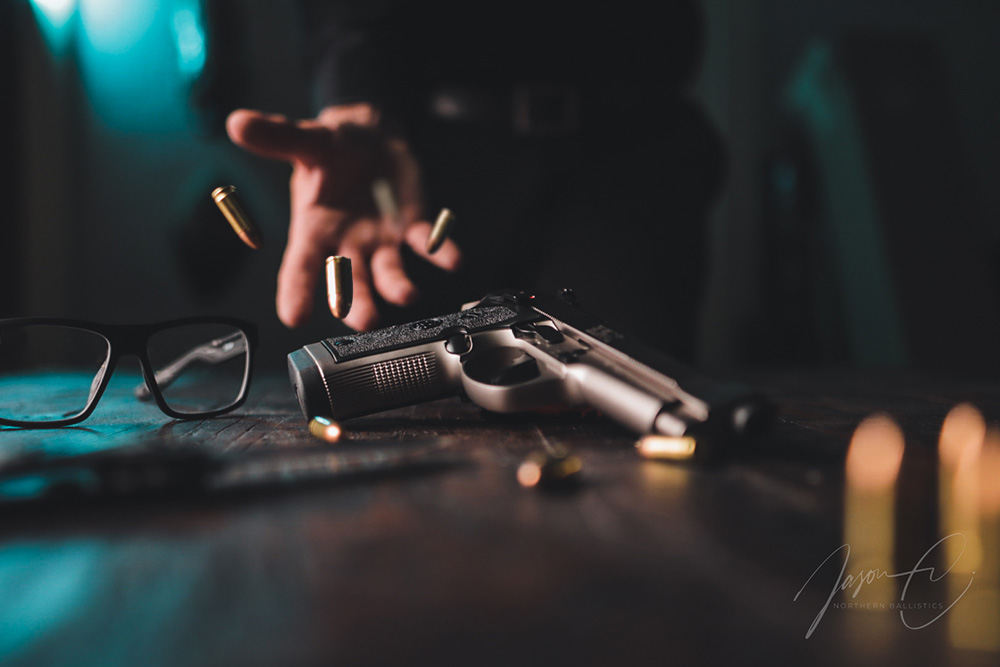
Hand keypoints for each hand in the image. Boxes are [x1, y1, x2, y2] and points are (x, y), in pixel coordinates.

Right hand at [226, 104, 460, 329]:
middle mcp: (346, 245)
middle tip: (365, 320)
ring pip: (387, 272)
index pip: (300, 266)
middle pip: (348, 281)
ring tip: (408, 295)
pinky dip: (441, 252)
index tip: (293, 317)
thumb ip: (278, 137)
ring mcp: (381, 241)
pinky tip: (453, 259)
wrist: (370, 137)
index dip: (296, 291)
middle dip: (356, 302)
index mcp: (314, 229)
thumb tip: (237, 122)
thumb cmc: (333, 148)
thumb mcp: (308, 140)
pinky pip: (427, 243)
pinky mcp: (411, 228)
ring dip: (397, 285)